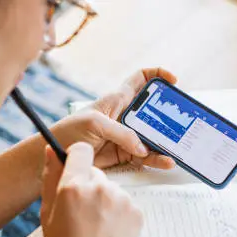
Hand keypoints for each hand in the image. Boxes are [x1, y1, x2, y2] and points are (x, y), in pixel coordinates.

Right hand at [40, 142, 142, 236]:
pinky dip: (118, 215)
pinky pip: (125, 204)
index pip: (80, 150)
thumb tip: (51, 150)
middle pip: (95, 173)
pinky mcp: (137, 212)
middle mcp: (101, 187)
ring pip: (111, 190)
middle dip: (88, 186)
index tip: (74, 170)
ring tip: (95, 228)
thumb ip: (51, 178)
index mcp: (74, 186)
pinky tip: (108, 233)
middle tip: (80, 214)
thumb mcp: (47, 213)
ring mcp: (122, 200)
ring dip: (104, 202)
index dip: (76, 158)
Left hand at [50, 67, 177, 169]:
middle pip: (154, 112)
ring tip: (176, 149)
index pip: (140, 79)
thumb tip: (142, 147)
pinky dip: (157, 159)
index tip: (172, 80)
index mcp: (117, 99)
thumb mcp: (94, 124)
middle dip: (169, 115)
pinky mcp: (125, 154)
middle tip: (182, 123)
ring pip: (153, 137)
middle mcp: (125, 116)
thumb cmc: (69, 132)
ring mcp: (127, 136)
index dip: (157, 75)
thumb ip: (121, 133)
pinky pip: (146, 156)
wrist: (55, 157)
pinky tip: (165, 161)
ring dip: (165, 143)